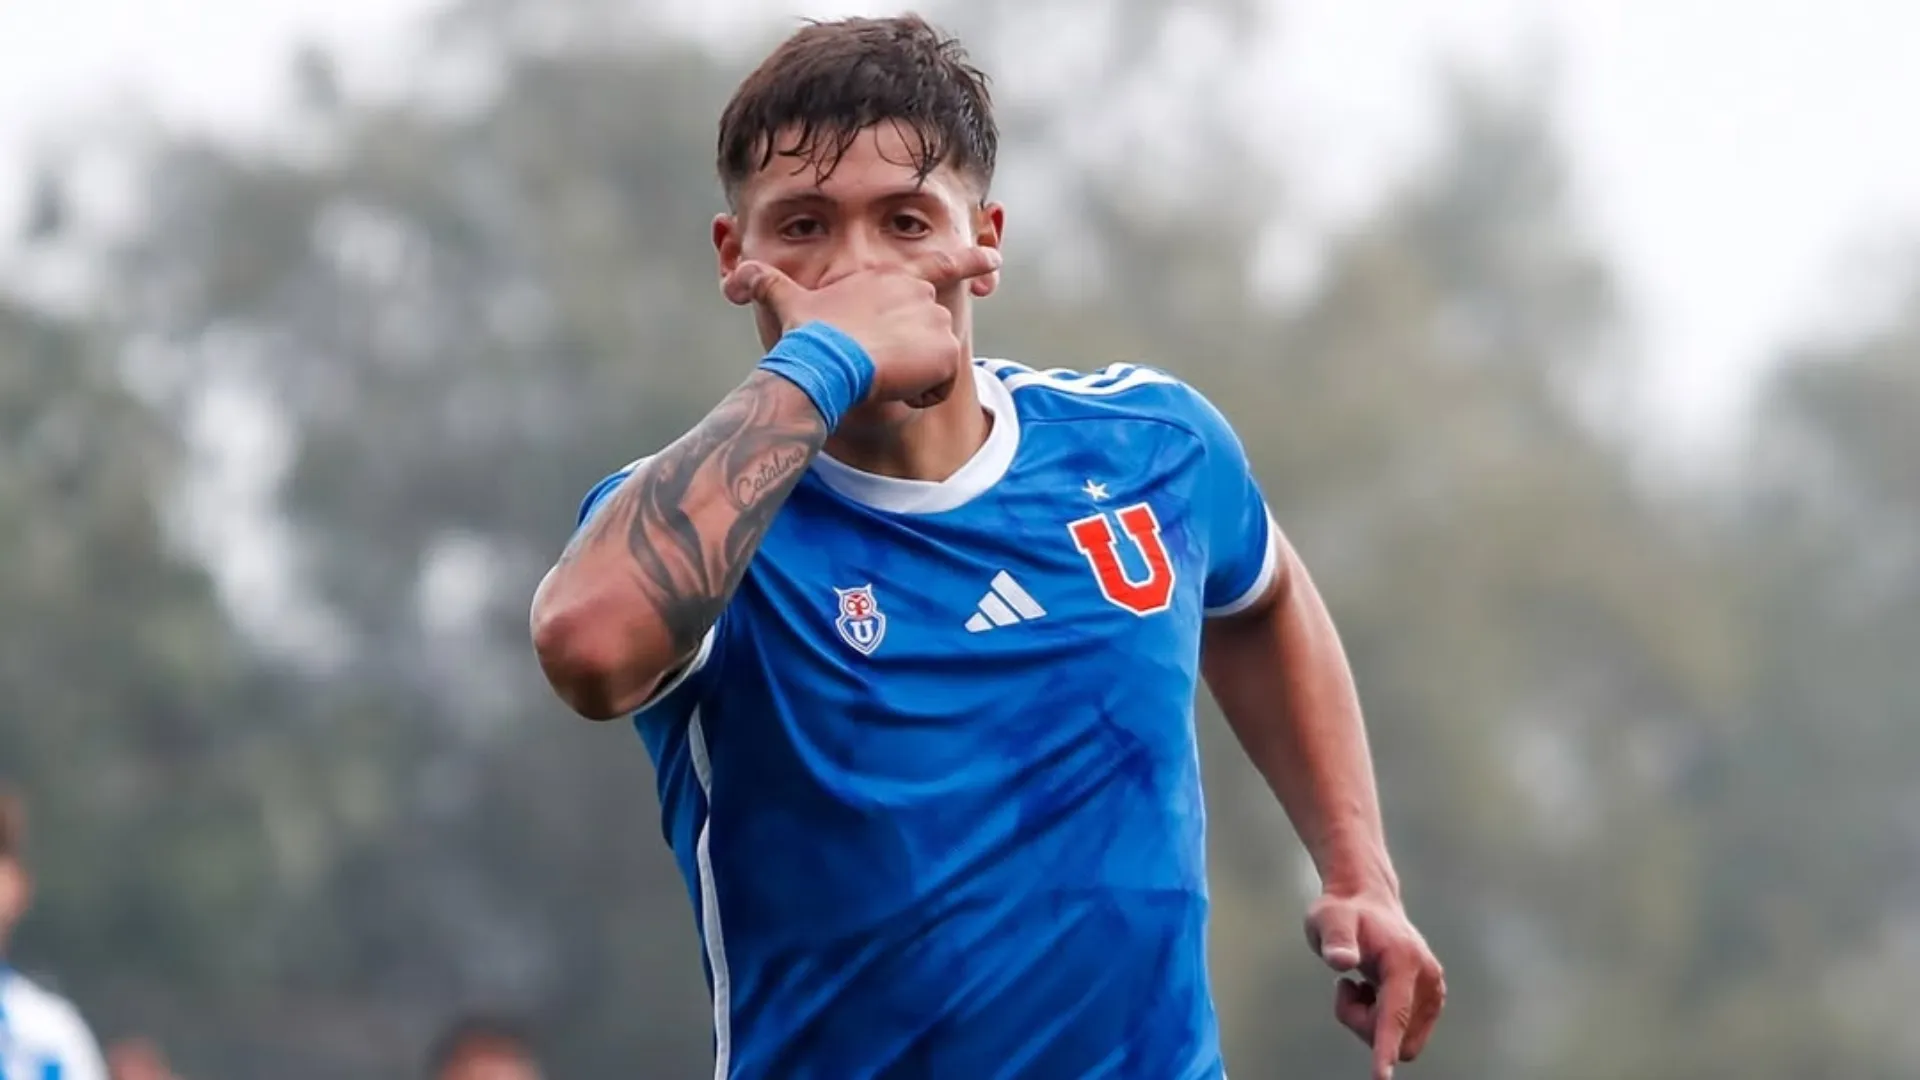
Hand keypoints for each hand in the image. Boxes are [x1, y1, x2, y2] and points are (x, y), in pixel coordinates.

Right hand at [723, 247, 1001, 407]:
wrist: (824, 361)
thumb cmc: (805, 335)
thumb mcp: (786, 303)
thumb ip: (764, 285)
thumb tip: (734, 279)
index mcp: (890, 277)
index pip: (942, 263)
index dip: (972, 260)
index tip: (994, 260)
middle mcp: (920, 292)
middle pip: (929, 332)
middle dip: (911, 354)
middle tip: (876, 363)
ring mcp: (936, 318)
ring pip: (935, 361)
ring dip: (913, 377)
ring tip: (880, 375)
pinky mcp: (947, 348)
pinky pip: (942, 385)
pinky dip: (923, 396)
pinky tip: (896, 389)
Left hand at [1306, 889, 1445, 1078]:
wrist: (1366, 901)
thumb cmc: (1343, 911)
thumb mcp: (1328, 918)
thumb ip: (1335, 938)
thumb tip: (1340, 960)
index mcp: (1405, 961)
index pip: (1395, 1015)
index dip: (1385, 1048)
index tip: (1380, 1076)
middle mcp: (1428, 979)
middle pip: (1397, 1037)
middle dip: (1364, 1025)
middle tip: (1347, 988)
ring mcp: (1433, 992)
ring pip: (1400, 1040)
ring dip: (1370, 1023)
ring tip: (1358, 985)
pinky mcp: (1431, 1001)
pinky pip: (1402, 1034)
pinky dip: (1378, 1021)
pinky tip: (1370, 990)